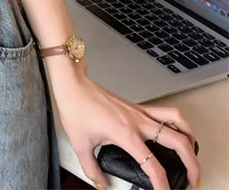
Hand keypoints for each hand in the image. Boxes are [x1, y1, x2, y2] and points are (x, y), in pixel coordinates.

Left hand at [54, 74, 200, 189]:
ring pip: (177, 122)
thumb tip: (101, 182)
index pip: (153, 165)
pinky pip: (165, 112)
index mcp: (126, 134)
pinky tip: (176, 132)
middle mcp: (138, 122)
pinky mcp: (137, 107)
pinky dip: (177, 123)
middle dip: (191, 164)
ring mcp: (140, 112)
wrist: (73, 85)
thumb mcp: (80, 145)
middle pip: (177, 142)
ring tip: (192, 154)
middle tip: (192, 178)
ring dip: (190, 138)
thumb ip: (92, 168)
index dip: (161, 184)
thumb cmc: (76, 108)